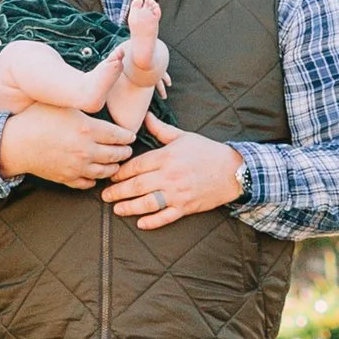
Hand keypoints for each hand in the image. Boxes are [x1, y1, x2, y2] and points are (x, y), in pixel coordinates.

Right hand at [0, 104, 130, 188]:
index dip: (127, 136)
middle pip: (116, 155)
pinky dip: (95, 179)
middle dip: (124, 152)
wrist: (16, 143)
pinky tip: (95, 174)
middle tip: (127, 149)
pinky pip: (88, 183)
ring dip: (114, 167)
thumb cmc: (37, 118)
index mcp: (88, 129)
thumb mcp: (63, 104)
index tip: (130, 135)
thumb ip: (84, 103)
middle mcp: (86, 150)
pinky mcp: (67, 179)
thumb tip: (100, 94)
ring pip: (106, 172)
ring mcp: (78, 167)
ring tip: (116, 162)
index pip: (119, 135)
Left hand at [103, 118, 246, 230]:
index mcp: (167, 157)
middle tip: (105, 195)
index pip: (137, 165)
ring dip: (130, 207)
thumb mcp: (183, 136)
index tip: (111, 175)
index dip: (121, 172)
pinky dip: (152, 221)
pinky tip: (140, 223)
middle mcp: (170, 176)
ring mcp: (178, 193)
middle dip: (118, 191)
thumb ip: (161, 129)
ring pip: (148, 203)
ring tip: (117, 209)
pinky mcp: (186, 206)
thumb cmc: (207, 151)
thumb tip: (146, 116)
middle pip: (137, 185)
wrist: (233, 170)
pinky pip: (166, 217)